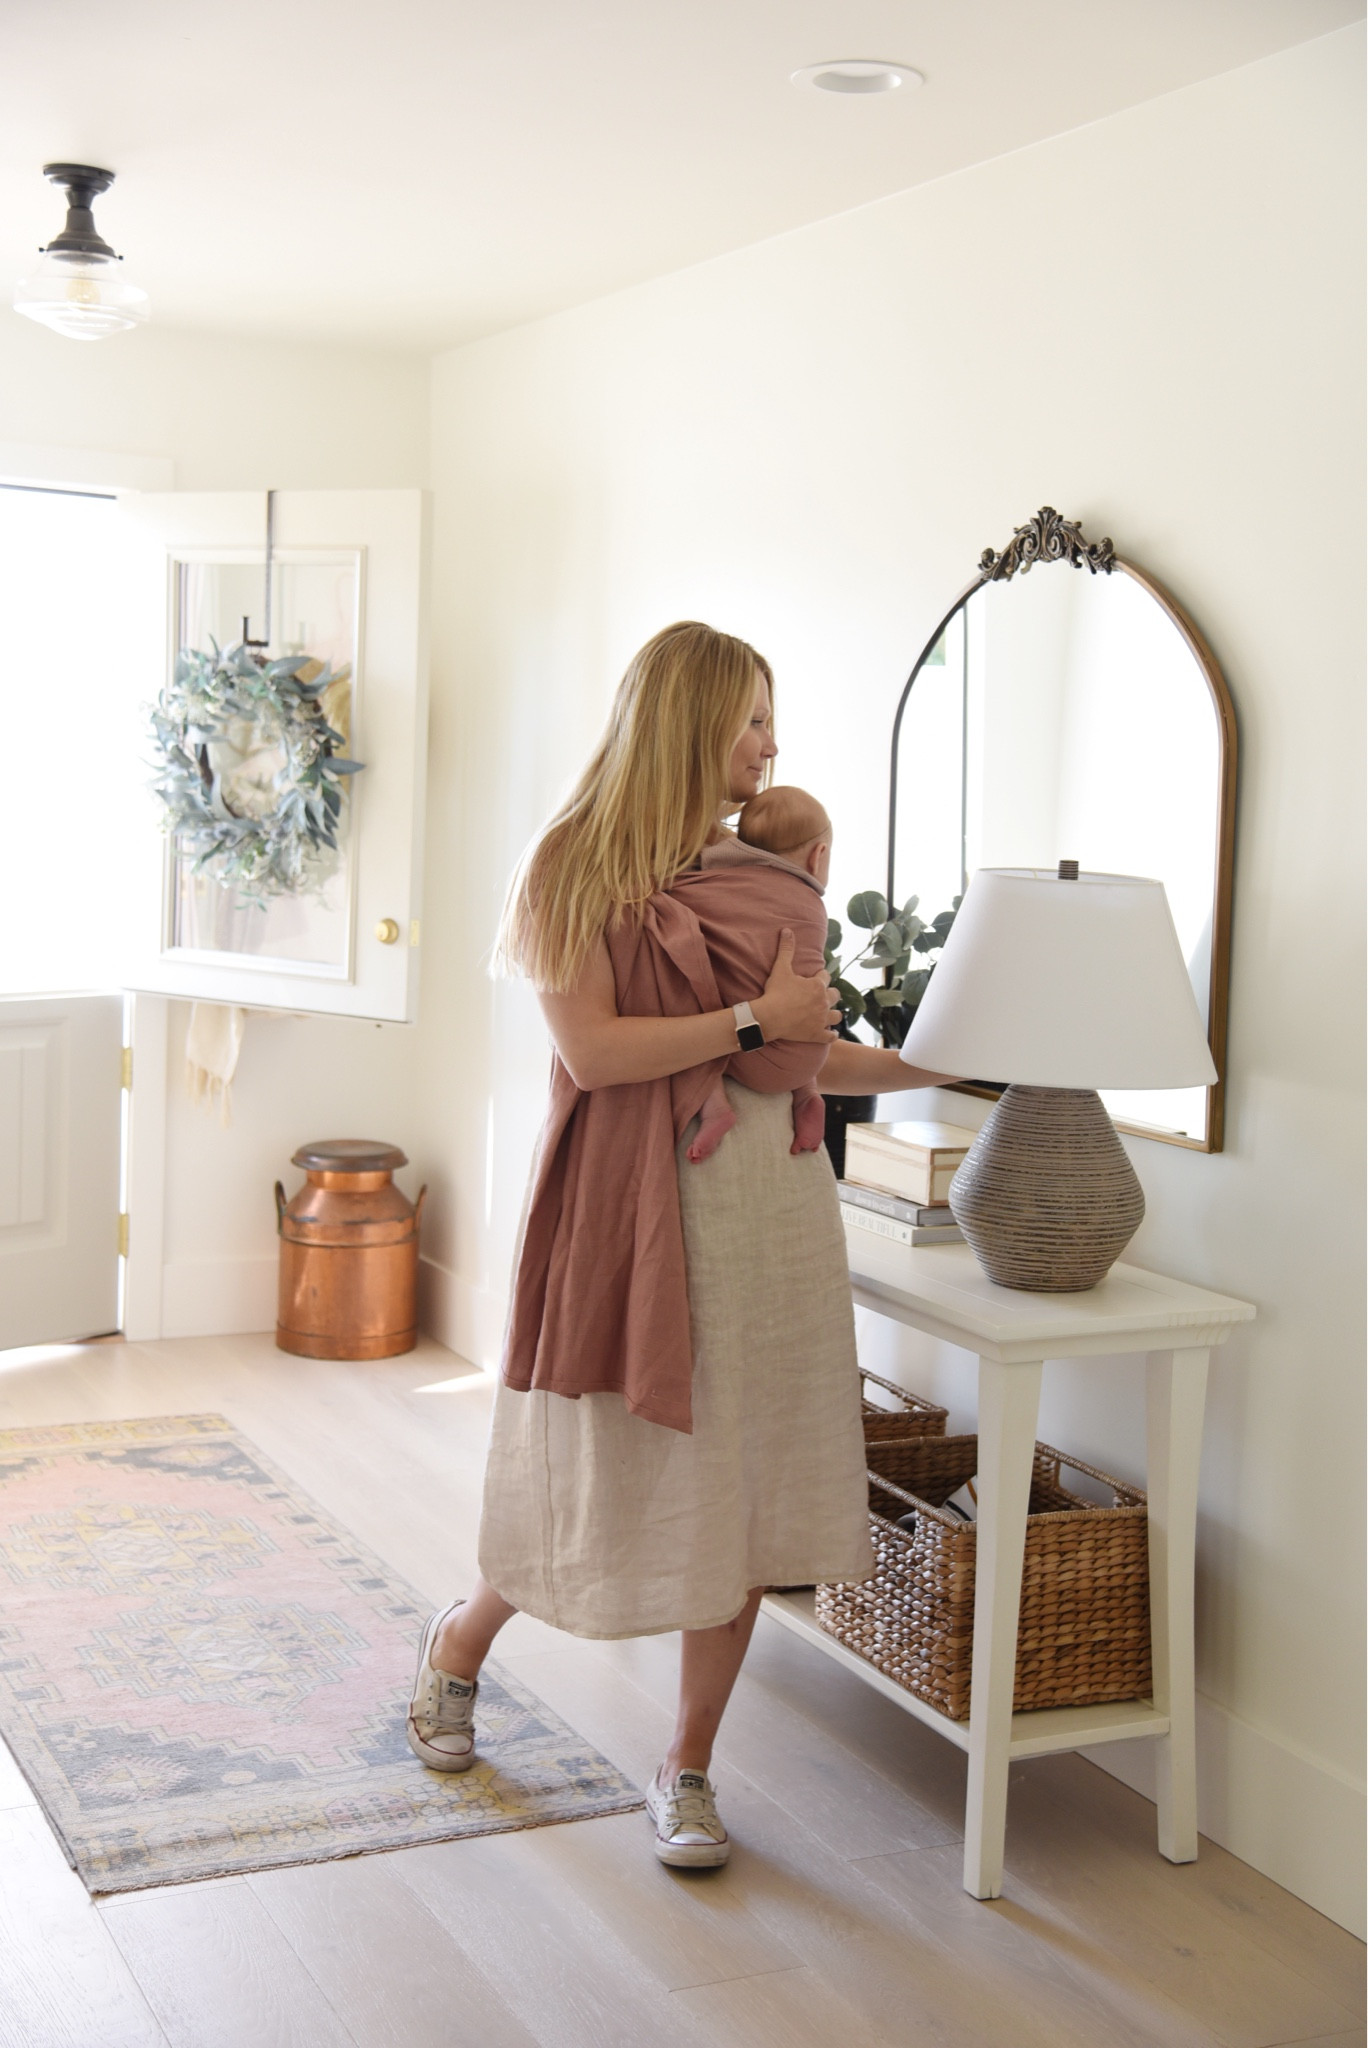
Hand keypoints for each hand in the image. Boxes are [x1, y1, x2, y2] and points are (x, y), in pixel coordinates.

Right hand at [752, 929, 839, 1043]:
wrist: (769, 1017)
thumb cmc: (775, 993)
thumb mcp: (780, 968)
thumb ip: (786, 949)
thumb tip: (787, 930)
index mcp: (818, 985)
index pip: (825, 977)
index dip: (820, 977)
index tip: (814, 978)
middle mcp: (824, 1002)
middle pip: (835, 995)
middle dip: (829, 994)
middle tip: (820, 995)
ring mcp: (822, 1019)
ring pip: (837, 1015)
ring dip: (833, 1013)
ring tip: (827, 1013)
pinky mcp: (817, 1034)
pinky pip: (831, 1036)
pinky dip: (831, 1035)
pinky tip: (830, 1033)